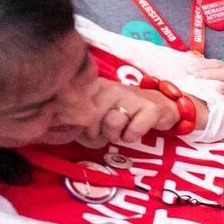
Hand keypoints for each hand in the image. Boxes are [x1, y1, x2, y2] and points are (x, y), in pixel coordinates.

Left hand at [65, 79, 179, 145]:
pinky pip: (133, 131)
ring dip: (115, 135)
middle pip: (93, 117)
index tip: (87, 128)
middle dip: (97, 132)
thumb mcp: (101, 108)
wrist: (160, 105)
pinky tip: (134, 132)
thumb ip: (82, 115)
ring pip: (112, 123)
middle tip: (106, 132)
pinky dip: (132, 137)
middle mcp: (113, 88)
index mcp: (97, 86)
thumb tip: (62, 129)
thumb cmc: (125, 110)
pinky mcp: (150, 109)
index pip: (77, 107)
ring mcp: (133, 97)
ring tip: (121, 132)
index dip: (80, 124)